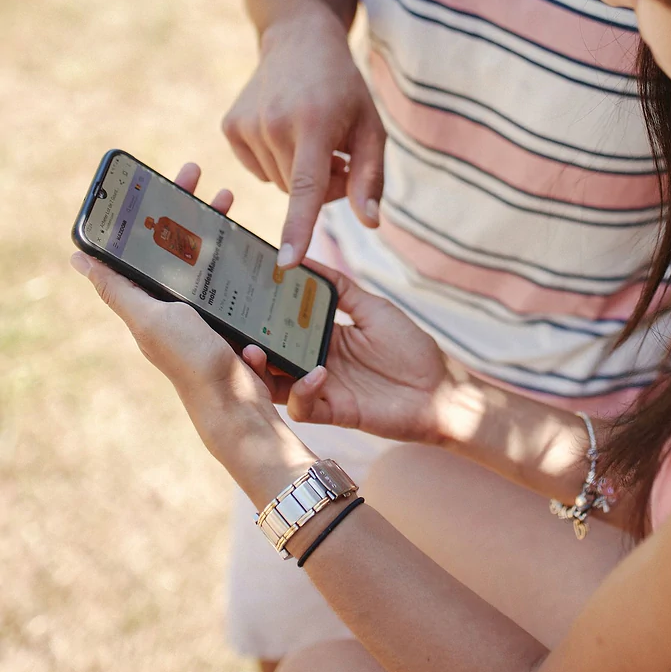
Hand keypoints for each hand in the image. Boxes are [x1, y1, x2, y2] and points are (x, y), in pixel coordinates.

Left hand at [70, 162, 313, 494]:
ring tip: (227, 197)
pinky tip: (248, 239)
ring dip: (213, 222)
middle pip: (176, 240)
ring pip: (205, 252)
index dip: (150, 207)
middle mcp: (172, 301)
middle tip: (198, 172)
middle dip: (186, 204)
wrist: (237, 404)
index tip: (162, 177)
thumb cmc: (192, 361)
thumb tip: (79, 258)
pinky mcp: (230, 315)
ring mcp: (203, 307)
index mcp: (149, 298)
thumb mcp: (151, 319)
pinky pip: (230, 274)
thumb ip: (118, 289)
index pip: (144, 241)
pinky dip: (236, 251)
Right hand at [222, 3, 385, 266]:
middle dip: (322, 184)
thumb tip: (370, 223)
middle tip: (337, 152)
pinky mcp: (230, 126)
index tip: (287, 261)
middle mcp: (274, 124)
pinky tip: (285, 131)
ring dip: (299, 173)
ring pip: (279, 183)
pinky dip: (276, 161)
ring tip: (311, 136)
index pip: (307, 186)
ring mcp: (246, 125)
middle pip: (300, 191)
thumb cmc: (343, 88)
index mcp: (313, 124)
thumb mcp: (370, 127)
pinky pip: (258, 170)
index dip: (299, 227)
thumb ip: (370, 177)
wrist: (299, 40)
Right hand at [243, 275, 462, 447]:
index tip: (236, 300)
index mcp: (321, 336)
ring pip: (274, 385)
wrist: (440, 389)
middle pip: (268, 357)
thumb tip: (305, 259)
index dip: (256, 318)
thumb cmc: (410, 346)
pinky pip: (303, 407)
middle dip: (246, 345)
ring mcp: (322, 388)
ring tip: (253, 351)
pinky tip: (317, 373)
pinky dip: (303, 391)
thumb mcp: (372, 308)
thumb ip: (339, 287)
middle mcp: (314, 362)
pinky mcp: (334, 412)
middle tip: (229, 331)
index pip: (278, 326)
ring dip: (260, 371)